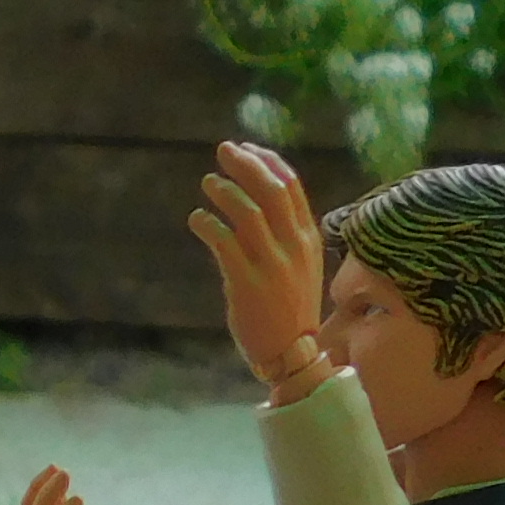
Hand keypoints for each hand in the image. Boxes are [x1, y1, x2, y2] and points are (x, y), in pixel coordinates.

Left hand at [187, 139, 328, 390]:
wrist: (292, 355)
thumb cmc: (290, 309)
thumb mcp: (300, 266)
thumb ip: (285, 236)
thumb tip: (258, 202)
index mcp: (307, 239)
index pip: (291, 187)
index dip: (267, 162)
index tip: (248, 149)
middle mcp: (293, 247)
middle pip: (271, 191)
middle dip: (247, 165)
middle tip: (223, 150)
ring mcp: (272, 266)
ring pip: (249, 213)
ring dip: (225, 191)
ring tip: (208, 182)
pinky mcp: (246, 285)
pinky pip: (225, 243)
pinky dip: (208, 224)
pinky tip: (197, 218)